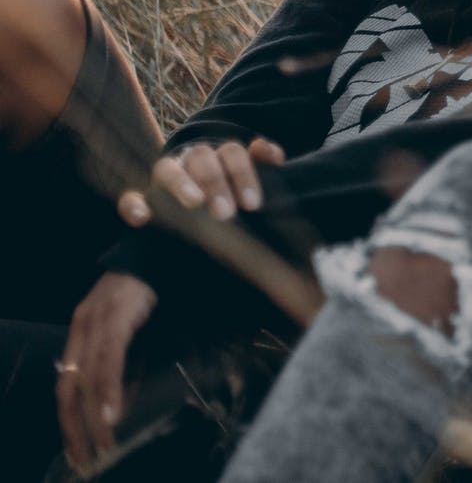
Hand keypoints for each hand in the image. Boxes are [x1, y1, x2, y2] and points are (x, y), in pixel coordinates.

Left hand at [57, 272, 156, 470]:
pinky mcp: (116, 314)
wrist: (170, 249)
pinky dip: (107, 387)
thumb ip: (125, 364)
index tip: (78, 449)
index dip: (68, 420)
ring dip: (92, 414)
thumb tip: (116, 405)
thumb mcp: (135, 332)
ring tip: (102, 442)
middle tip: (85, 457)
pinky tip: (111, 411)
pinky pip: (108, 358)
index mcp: (83, 329)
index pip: (65, 384)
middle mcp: (82, 325)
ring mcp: (97, 318)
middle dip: (74, 426)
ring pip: (85, 376)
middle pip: (67, 386)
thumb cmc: (157, 289)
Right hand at [118, 136, 285, 225]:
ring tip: (194, 203)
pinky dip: (132, 205)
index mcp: (220, 155)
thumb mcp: (250, 182)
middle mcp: (190, 160)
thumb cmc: (234, 197)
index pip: (232, 152)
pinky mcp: (141, 199)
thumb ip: (263, 163)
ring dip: (181, 184)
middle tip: (226, 213)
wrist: (200, 218)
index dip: (243, 174)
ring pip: (167, 169)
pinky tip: (142, 219)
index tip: (253, 205)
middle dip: (215, 182)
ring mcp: (165, 177)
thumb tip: (268, 151)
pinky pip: (130, 197)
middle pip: (201, 156)